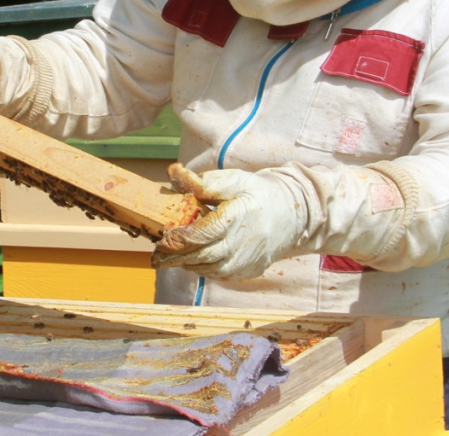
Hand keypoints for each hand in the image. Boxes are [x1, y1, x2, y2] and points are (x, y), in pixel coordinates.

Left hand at [151, 163, 306, 280]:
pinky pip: (220, 275)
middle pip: (201, 257)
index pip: (201, 235)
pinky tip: (193, 261)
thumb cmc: (258, 194)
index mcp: (236, 219)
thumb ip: (203, 182)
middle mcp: (241, 245)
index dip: (178, 240)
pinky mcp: (248, 271)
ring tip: (170, 258)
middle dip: (175, 258)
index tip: (161, 240)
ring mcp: (246, 262)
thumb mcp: (233, 180)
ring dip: (187, 265)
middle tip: (156, 257)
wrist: (292, 214)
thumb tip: (173, 172)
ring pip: (209, 270)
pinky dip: (203, 269)